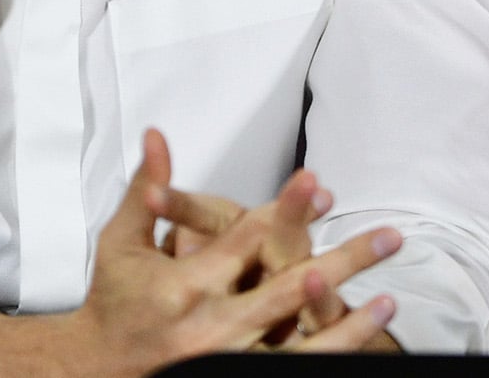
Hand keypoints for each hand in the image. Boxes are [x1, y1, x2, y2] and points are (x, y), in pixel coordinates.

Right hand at [71, 130, 400, 372]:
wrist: (97, 370)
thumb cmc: (114, 301)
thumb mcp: (121, 242)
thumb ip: (146, 188)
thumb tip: (157, 134)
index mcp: (183, 285)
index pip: (245, 241)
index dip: (286, 211)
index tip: (320, 186)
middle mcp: (209, 327)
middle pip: (288, 288)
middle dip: (341, 262)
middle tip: (388, 237)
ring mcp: (226, 361)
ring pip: (300, 345)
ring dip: (348, 323)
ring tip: (390, 300)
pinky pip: (292, 369)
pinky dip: (329, 354)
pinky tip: (361, 338)